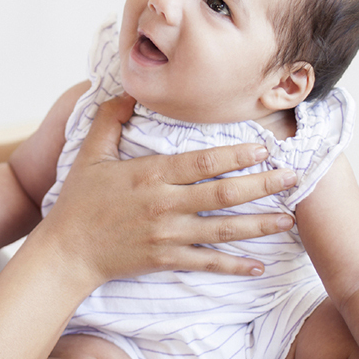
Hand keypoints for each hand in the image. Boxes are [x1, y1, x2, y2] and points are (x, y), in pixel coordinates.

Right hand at [40, 95, 297, 288]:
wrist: (66, 251)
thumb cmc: (79, 201)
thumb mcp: (89, 153)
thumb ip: (109, 119)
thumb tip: (129, 92)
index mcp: (150, 175)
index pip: (202, 162)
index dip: (236, 154)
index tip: (264, 147)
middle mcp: (164, 204)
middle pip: (223, 193)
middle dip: (262, 184)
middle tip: (292, 176)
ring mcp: (167, 235)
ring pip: (223, 229)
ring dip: (259, 224)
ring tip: (289, 217)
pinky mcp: (165, 259)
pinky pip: (207, 263)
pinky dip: (234, 266)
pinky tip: (257, 265)